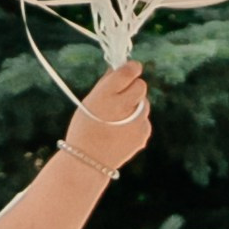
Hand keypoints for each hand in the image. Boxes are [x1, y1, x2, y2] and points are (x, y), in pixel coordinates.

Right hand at [66, 61, 150, 177]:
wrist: (88, 162)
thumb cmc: (85, 128)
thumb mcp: (90, 101)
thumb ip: (107, 83)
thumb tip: (121, 68)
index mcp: (106, 94)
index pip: (129, 71)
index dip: (131, 67)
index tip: (132, 67)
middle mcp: (123, 106)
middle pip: (141, 86)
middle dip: (134, 88)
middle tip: (122, 97)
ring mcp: (137, 121)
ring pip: (143, 104)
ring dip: (134, 107)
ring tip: (117, 121)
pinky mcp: (144, 133)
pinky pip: (143, 120)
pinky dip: (135, 123)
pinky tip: (121, 132)